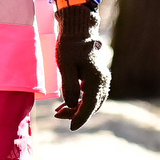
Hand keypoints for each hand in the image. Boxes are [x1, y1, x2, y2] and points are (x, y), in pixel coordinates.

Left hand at [52, 0, 107, 127]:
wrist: (78, 31)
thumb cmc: (70, 46)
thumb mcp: (65, 66)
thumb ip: (69, 86)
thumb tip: (72, 104)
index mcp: (96, 79)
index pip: (89, 105)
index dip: (80, 118)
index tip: (71, 127)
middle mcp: (102, 81)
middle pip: (92, 105)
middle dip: (76, 113)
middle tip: (57, 115)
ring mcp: (102, 79)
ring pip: (92, 101)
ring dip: (78, 108)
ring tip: (59, 111)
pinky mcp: (97, 78)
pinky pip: (91, 95)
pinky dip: (81, 101)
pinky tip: (68, 103)